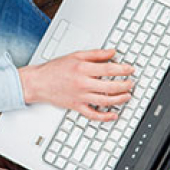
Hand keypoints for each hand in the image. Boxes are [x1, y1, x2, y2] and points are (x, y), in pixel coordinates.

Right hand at [18, 49, 133, 120]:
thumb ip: (95, 54)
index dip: (123, 69)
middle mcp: (82, 84)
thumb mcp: (75, 55)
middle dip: (125, 85)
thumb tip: (112, 52)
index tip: (130, 69)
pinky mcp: (76, 107)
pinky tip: (113, 115)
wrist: (38, 82)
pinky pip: (93, 114)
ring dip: (120, 99)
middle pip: (110, 86)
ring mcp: (80, 97)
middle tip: (131, 83)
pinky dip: (105, 117)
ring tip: (127, 96)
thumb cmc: (54, 69)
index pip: (109, 69)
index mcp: (82, 69)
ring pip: (105, 101)